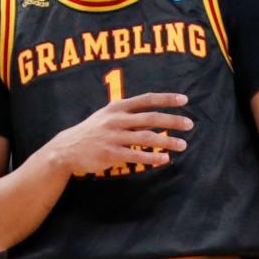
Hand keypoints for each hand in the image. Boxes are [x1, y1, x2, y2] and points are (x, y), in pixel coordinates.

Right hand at [47, 92, 191, 176]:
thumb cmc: (93, 131)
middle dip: (171, 120)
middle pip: (149, 117)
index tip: (184, 99)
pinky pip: (136, 155)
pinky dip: (152, 157)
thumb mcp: (107, 115)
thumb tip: (153, 113)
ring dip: (166, 141)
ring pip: (145, 137)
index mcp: (117, 107)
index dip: (165, 99)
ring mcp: (113, 136)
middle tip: (190, 123)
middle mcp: (116, 119)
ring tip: (183, 145)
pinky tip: (164, 159)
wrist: (68, 148)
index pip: (145, 99)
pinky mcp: (111, 153)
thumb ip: (127, 113)